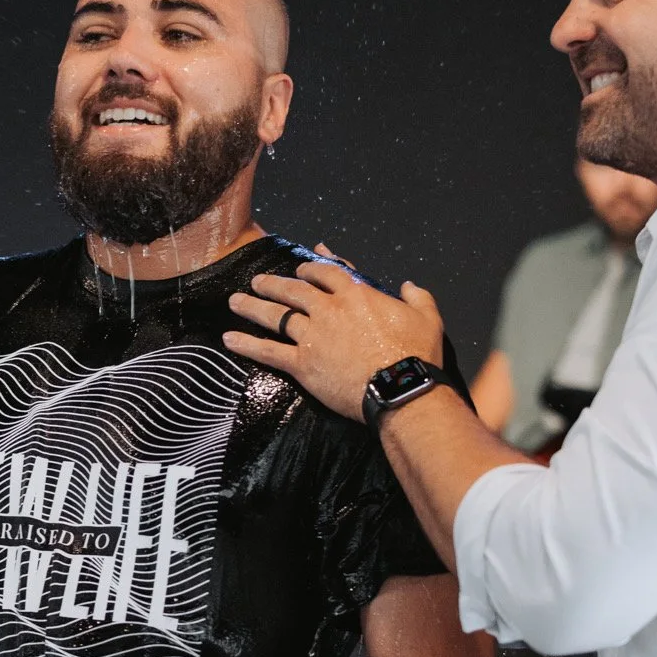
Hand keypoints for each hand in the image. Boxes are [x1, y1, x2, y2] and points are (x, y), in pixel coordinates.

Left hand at [224, 243, 445, 420]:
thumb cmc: (416, 355)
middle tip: (258, 281)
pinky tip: (229, 339)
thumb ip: (416, 296)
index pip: (327, 272)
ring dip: (253, 306)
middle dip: (273, 283)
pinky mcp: (303, 364)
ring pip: (275, 315)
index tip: (300, 266)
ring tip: (235, 301)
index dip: (311, 266)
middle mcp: (329, 310)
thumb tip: (408, 285)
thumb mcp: (426, 317)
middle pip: (294, 289)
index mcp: (357, 294)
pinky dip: (247, 344)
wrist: (401, 389)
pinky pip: (268, 351)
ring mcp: (313, 336)